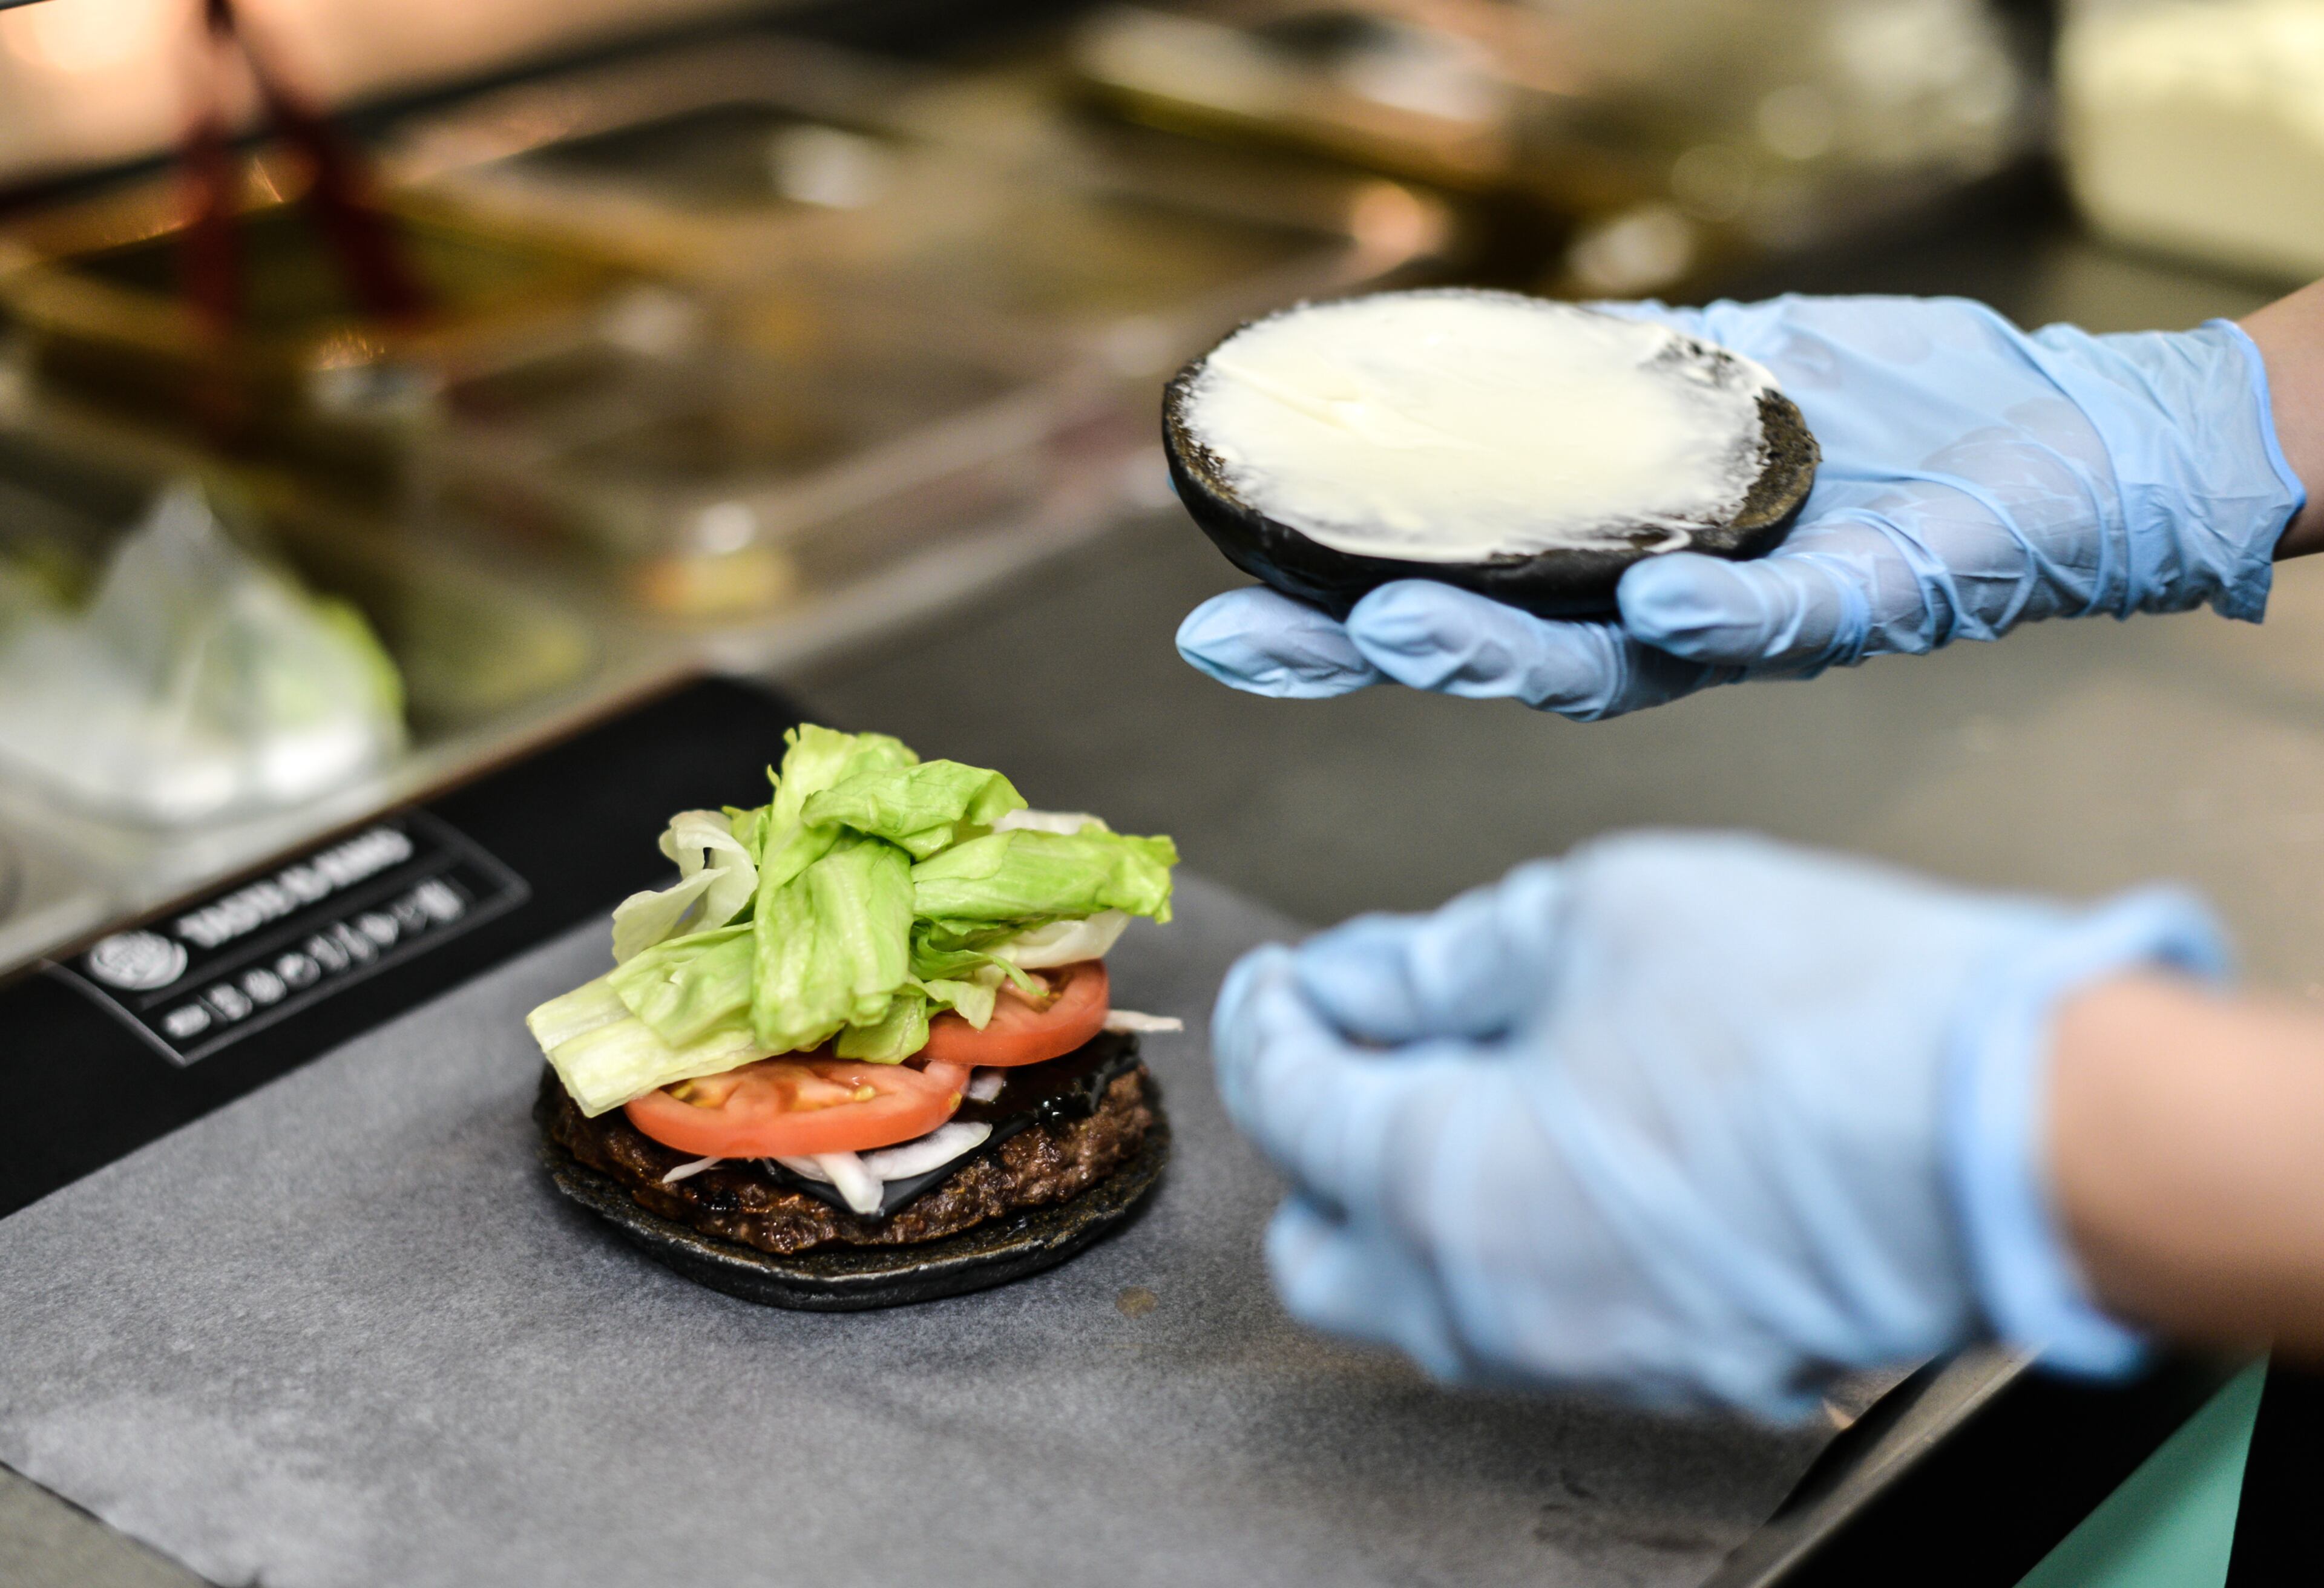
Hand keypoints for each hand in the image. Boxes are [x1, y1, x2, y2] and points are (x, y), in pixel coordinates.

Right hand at [1178, 295, 2304, 718]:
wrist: (2060, 435)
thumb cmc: (1884, 410)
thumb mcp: (1711, 370)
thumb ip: (1607, 379)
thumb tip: (1478, 358)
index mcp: (1611, 574)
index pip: (1455, 608)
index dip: (1336, 627)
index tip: (1223, 620)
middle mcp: (1661, 624)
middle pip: (1491, 660)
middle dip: (1359, 660)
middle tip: (1246, 644)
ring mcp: (1752, 627)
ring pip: (1605, 672)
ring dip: (1499, 656)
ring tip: (1398, 633)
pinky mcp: (1862, 606)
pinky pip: (1780, 632)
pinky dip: (1717, 624)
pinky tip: (1654, 602)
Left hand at [1211, 832, 2226, 1416]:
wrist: (2018, 1133)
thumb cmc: (1815, 1017)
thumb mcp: (1594, 915)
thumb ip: (1444, 957)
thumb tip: (1362, 973)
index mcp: (1434, 1182)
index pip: (1287, 1102)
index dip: (1273, 1018)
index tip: (1289, 976)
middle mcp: (1487, 1301)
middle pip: (1318, 1245)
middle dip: (1318, 1138)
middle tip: (1368, 1039)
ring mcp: (1582, 1354)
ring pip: (1429, 1293)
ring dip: (1422, 1189)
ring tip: (1490, 1072)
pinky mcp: (1674, 1370)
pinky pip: (1540, 1313)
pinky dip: (1520, 1233)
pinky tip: (1578, 1139)